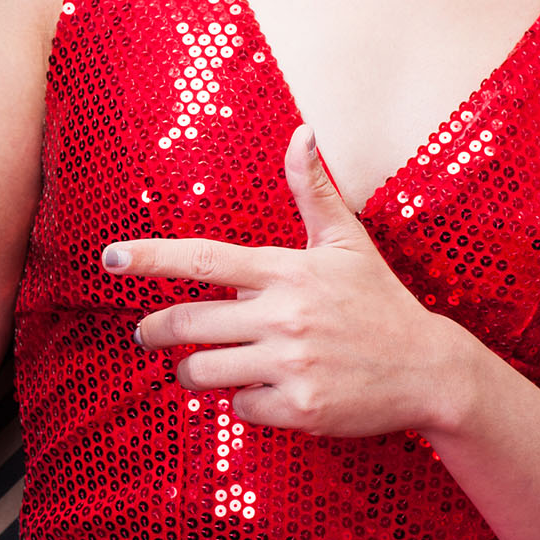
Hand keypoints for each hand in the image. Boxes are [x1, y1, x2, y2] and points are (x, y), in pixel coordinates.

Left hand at [104, 124, 484, 437]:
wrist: (430, 371)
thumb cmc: (379, 303)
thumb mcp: (347, 242)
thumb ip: (312, 190)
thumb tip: (302, 131)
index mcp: (286, 271)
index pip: (203, 259)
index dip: (150, 258)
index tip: (109, 258)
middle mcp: (284, 315)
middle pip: (188, 322)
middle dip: (155, 330)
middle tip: (145, 333)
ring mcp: (292, 363)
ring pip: (203, 370)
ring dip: (193, 370)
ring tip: (203, 366)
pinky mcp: (300, 407)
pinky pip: (240, 407)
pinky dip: (243, 402)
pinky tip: (266, 390)